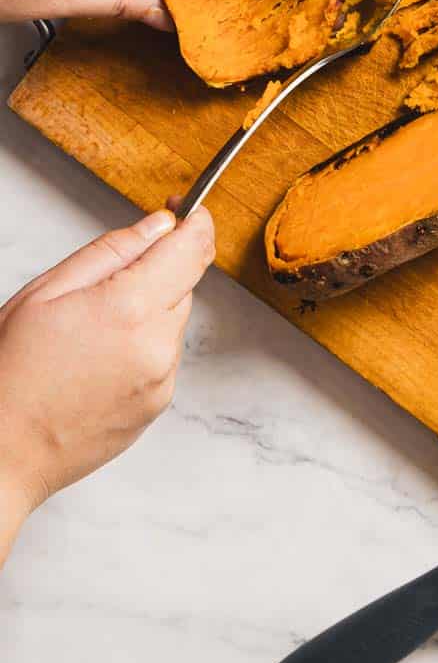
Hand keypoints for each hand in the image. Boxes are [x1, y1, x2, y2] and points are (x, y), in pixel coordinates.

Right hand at [0, 206, 215, 563]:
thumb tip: (159, 225)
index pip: (193, 249)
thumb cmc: (13, 372)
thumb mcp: (47, 292)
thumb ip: (111, 251)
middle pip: (184, 284)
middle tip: (103, 288)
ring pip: (174, 321)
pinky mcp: (159, 404)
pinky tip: (99, 360)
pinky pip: (165, 356)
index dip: (195, 222)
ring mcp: (162, 380)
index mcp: (129, 308)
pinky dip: (144, 348)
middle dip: (157, 273)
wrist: (5, 450)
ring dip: (148, 313)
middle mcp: (157, 346)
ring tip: (91, 334)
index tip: (186, 211)